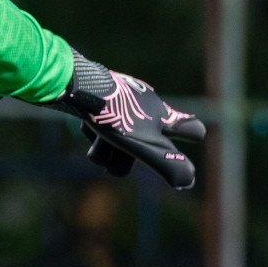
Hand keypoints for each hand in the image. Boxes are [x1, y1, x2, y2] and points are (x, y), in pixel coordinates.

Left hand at [0, 51, 205, 188]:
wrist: (74, 84)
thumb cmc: (112, 114)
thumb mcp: (143, 144)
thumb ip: (168, 164)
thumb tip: (189, 181)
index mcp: (162, 115)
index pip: (191, 128)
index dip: (193, 138)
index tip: (193, 141)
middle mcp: (146, 106)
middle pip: (145, 146)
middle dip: (126, 158)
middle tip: (116, 154)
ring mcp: (122, 101)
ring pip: (118, 139)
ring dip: (105, 148)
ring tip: (96, 140)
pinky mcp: (100, 100)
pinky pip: (100, 125)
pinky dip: (93, 131)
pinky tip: (85, 123)